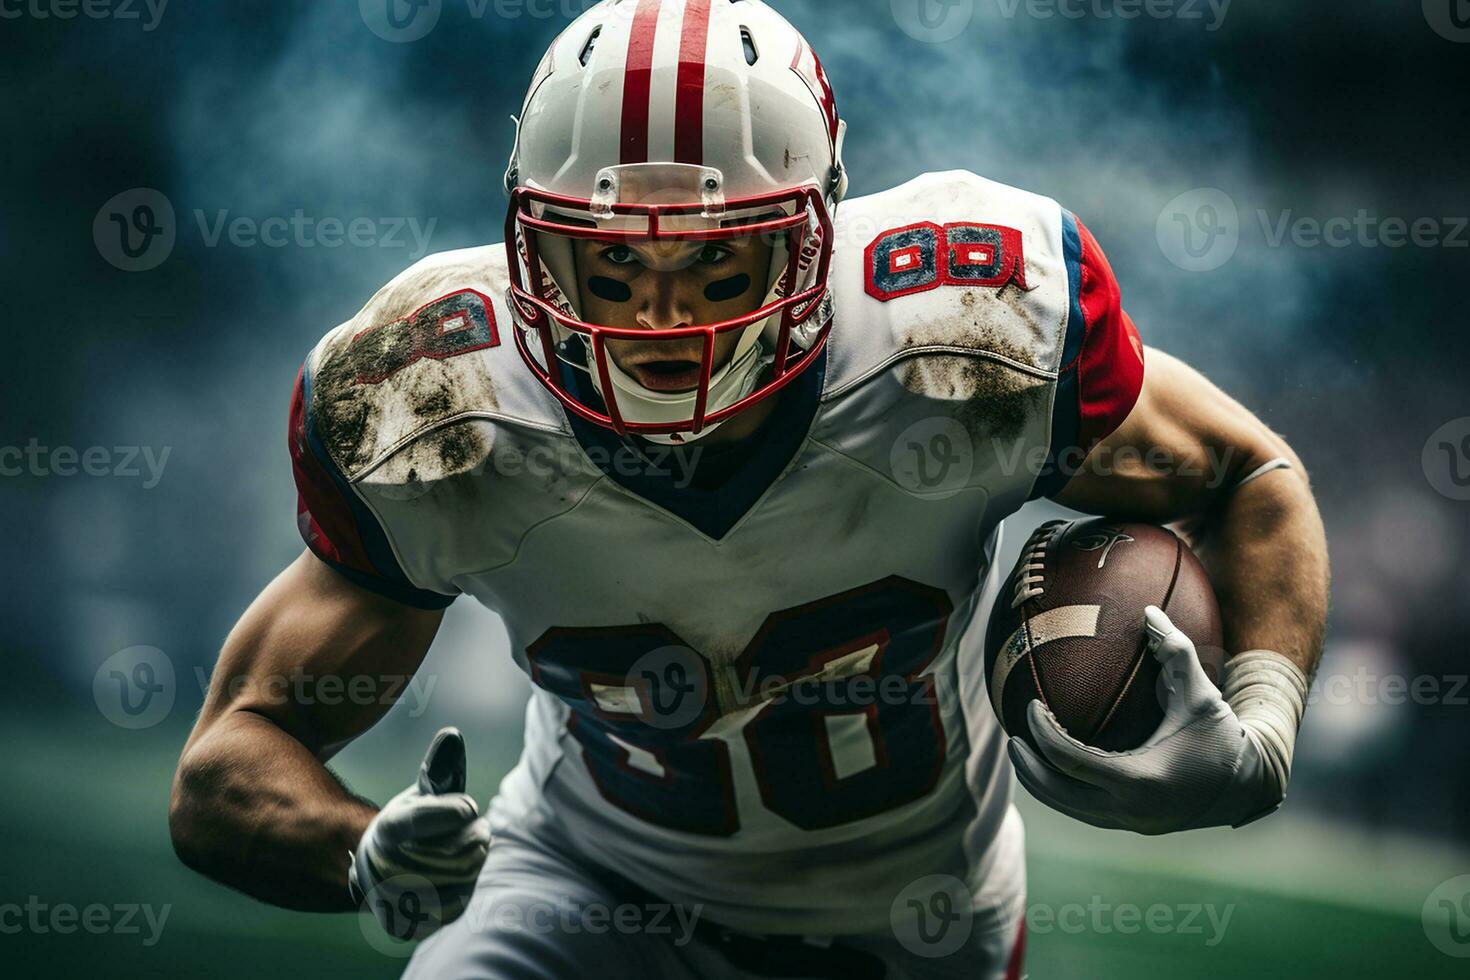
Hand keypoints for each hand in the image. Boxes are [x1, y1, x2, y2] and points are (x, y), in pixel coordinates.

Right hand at [349, 727, 490, 939]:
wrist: (379, 871)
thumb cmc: (412, 822)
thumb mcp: (422, 792)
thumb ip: (440, 768)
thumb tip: (452, 735)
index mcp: (389, 828)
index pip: (416, 821)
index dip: (445, 814)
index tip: (471, 808)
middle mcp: (384, 867)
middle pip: (457, 851)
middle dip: (476, 836)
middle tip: (475, 829)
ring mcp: (395, 900)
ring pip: (464, 877)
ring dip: (474, 861)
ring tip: (464, 850)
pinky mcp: (409, 924)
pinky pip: (458, 904)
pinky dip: (465, 888)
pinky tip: (456, 878)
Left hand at [1007, 607, 1306, 834]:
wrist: (1249, 785)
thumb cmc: (1222, 734)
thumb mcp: (1202, 693)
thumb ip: (1174, 650)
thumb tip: (1148, 610)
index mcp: (1140, 780)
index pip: (1070, 760)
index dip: (1041, 733)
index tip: (1030, 706)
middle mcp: (1130, 810)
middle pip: (1057, 792)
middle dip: (1027, 766)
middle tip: (1012, 736)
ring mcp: (1129, 823)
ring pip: (1067, 808)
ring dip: (1039, 781)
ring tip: (1022, 750)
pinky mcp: (1130, 825)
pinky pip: (1083, 810)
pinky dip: (1062, 789)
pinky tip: (1050, 763)